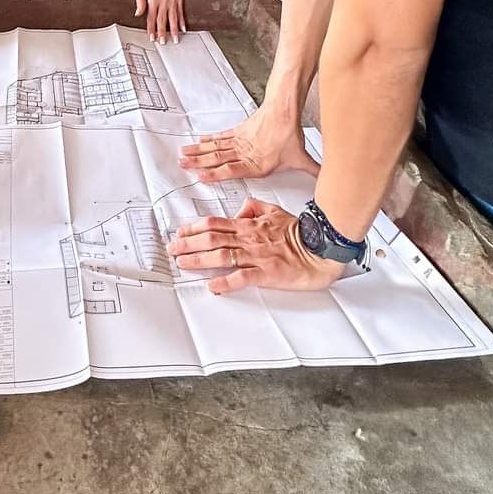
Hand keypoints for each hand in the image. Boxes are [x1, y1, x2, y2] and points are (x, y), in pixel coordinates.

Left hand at [134, 0, 185, 43]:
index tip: (152, 37)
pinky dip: (182, 21)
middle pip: (163, 19)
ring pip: (173, 17)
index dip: (152, 28)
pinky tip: (183, 29)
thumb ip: (139, 2)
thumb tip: (138, 14)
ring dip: (174, 29)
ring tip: (175, 39)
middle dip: (163, 32)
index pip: (152, 17)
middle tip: (163, 41)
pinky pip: (180, 11)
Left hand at [167, 197, 343, 294]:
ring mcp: (256, 256)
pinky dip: (226, 282)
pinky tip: (213, 286)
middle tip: (172, 249)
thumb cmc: (299, 232)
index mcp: (249, 225)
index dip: (194, 228)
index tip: (180, 233)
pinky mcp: (267, 273)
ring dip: (200, 260)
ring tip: (183, 264)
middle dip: (189, 244)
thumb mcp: (274, 210)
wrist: (320, 248)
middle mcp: (248, 239)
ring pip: (222, 256)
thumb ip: (254, 207)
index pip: (215, 223)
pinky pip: (243, 277)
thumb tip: (239, 210)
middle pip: (212, 238)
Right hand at [179, 100, 318, 181]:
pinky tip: (199, 141)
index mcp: (256, 164)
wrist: (284, 110)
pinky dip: (208, 140)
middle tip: (183, 164)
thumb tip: (326, 185)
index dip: (215, 174)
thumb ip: (311, 173)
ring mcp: (239, 141)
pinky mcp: (238, 132)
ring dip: (199, 151)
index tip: (200, 176)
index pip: (232, 170)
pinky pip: (220, 137)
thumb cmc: (289, 135)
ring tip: (184, 154)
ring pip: (215, 147)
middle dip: (198, 162)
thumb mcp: (302, 159)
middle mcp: (244, 152)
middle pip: (217, 157)